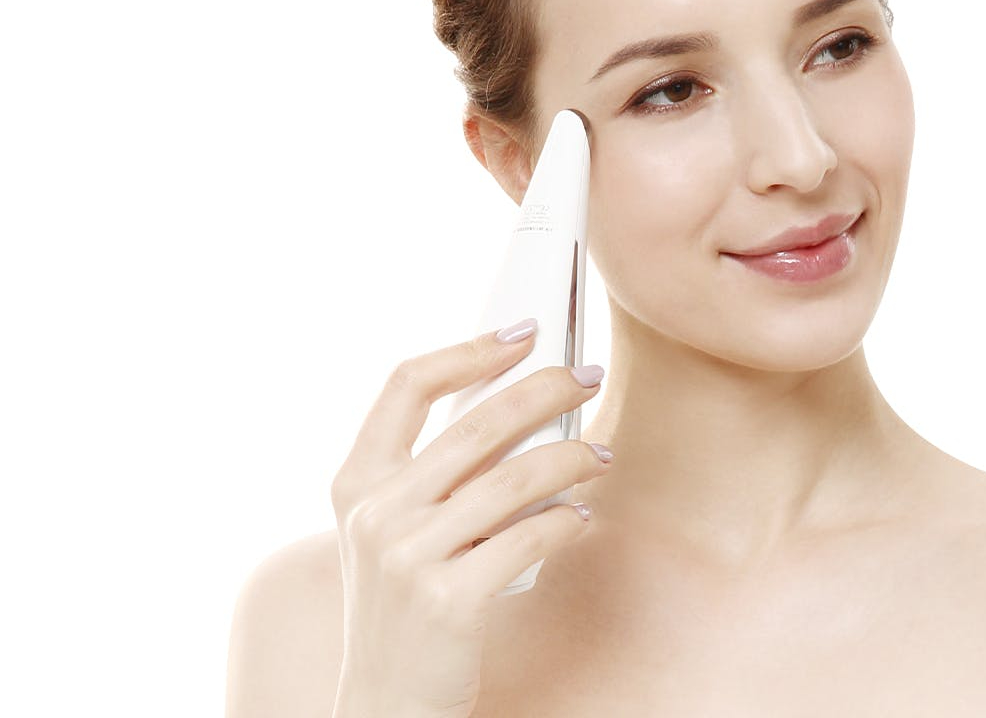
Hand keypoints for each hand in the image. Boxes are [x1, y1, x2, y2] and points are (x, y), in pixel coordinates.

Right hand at [328, 321, 609, 717]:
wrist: (384, 705)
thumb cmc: (405, 607)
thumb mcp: (395, 533)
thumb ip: (436, 475)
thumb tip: (524, 406)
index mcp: (356, 484)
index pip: (405, 386)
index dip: (468, 350)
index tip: (524, 332)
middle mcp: (375, 514)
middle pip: (476, 423)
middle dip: (545, 390)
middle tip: (589, 375)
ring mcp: (407, 557)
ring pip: (514, 478)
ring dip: (572, 457)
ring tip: (602, 455)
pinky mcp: (448, 601)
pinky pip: (530, 537)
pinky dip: (567, 520)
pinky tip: (582, 517)